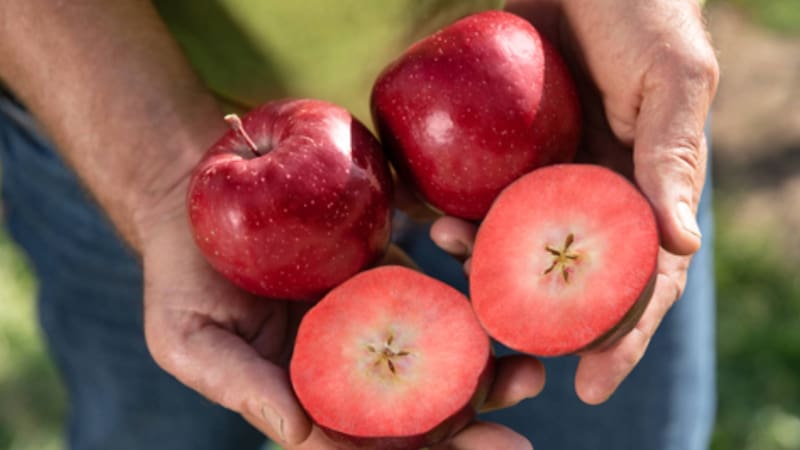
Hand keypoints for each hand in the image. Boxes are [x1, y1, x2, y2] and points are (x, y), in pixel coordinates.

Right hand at [138, 184, 543, 449]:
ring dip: (484, 378)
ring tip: (529, 376)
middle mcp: (346, 367)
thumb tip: (298, 433)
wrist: (203, 197)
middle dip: (464, 434)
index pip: (359, 445)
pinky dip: (468, 309)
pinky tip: (500, 304)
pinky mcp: (389, 275)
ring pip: (435, 363)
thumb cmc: (184, 272)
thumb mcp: (188, 335)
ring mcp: (372, 321)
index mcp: (304, 395)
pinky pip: (436, 301)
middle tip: (516, 446)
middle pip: (412, 415)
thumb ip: (239, 385)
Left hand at [432, 0, 718, 403]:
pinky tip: (426, 213)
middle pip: (561, 278)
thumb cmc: (646, 14)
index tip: (592, 386)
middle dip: (533, 318)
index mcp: (639, 195)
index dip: (622, 337)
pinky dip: (446, 207)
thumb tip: (681, 245)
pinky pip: (467, 191)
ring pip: (505, 241)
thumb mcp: (674, 80)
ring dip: (478, 260)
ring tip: (451, 249)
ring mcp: (535, 176)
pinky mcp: (494, 151)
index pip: (638, 282)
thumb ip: (673, 159)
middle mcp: (585, 196)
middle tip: (499, 344)